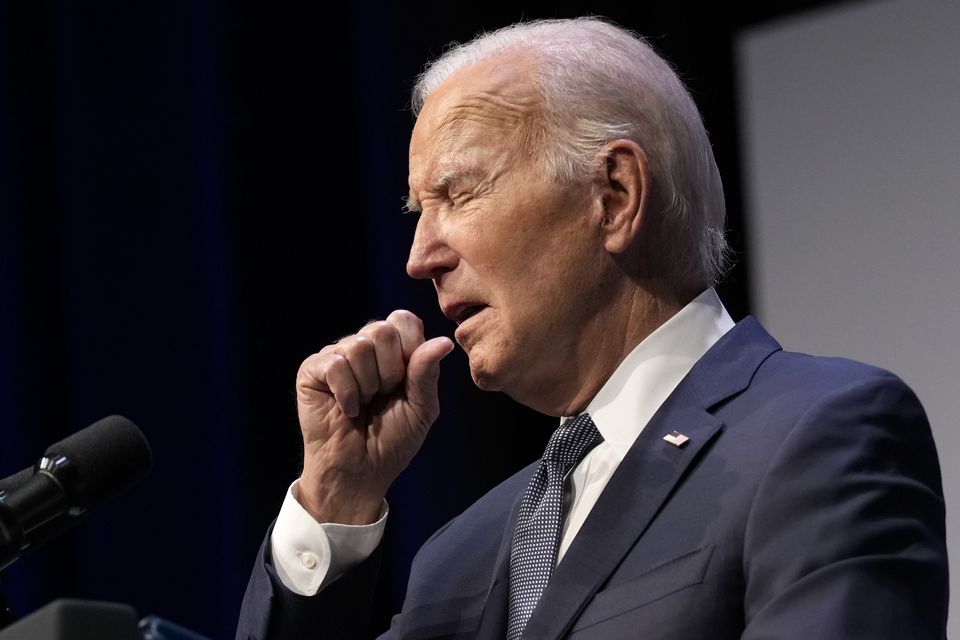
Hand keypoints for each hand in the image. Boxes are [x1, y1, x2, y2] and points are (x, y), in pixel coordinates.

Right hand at [295, 310, 453, 524]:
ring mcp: (336, 355)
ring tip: (364, 404)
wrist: (361, 472)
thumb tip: (445, 341)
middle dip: (389, 372)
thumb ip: (428, 372)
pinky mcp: (312, 370)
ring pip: (357, 346)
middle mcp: (364, 346)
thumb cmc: (392, 441)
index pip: (404, 320)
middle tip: (382, 396)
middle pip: (381, 330)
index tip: (406, 382)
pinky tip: (347, 410)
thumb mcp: (422, 408)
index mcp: (393, 349)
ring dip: (367, 385)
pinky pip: (335, 364)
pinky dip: (347, 393)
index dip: (410, 351)